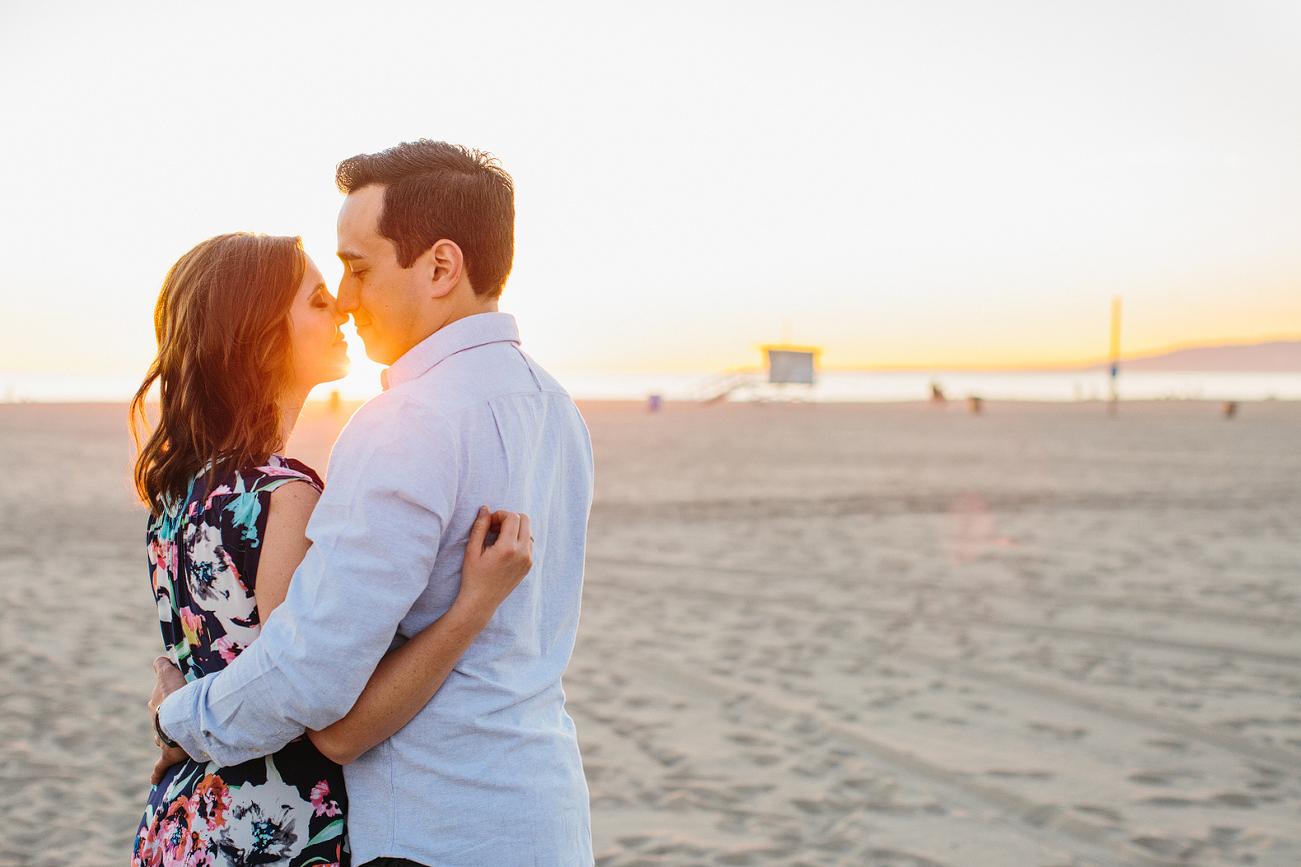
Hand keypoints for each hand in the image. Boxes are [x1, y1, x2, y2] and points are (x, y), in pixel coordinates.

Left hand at [148, 657, 190, 784]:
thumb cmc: (177, 695)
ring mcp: (161, 740)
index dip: (168, 701)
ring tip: (178, 741)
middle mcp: (156, 723)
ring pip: (161, 740)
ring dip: (167, 741)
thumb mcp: (168, 674)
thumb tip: (157, 658)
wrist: (181, 718)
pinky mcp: (168, 756)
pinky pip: (160, 766)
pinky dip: (156, 773)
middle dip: (166, 721)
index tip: (176, 699)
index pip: (159, 702)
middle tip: (179, 720)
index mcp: (156, 705)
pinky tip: (153, 780)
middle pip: (160, 722)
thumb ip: (162, 665)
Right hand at [455, 507, 532, 624]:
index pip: (513, 517)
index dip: (500, 514)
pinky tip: (504, 548)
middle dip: (509, 518)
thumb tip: (485, 509)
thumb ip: (480, 527)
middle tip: (494, 528)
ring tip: (498, 538)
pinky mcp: (529, 565)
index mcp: (508, 548)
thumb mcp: (472, 550)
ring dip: (515, 528)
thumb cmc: (473, 576)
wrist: (481, 602)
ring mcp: (528, 560)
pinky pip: (529, 543)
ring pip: (528, 531)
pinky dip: (519, 539)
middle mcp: (523, 553)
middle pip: (525, 519)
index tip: (489, 522)